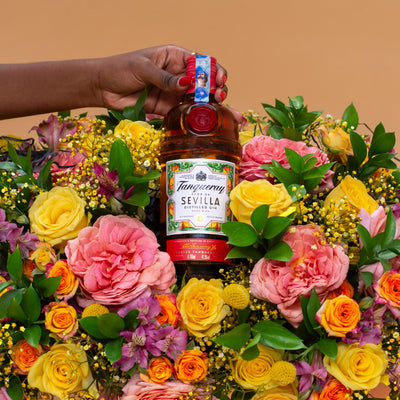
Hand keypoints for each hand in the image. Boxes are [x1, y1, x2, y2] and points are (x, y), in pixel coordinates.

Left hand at [95, 45, 228, 115]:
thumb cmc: (120, 69)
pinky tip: (208, 122)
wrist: (103, 87)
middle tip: (221, 97)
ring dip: (211, 106)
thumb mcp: (143, 68)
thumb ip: (165, 78)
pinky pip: (185, 113)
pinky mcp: (167, 108)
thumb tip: (186, 83)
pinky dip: (196, 118)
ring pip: (198, 99)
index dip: (213, 71)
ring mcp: (174, 93)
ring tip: (223, 113)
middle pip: (204, 82)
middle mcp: (178, 75)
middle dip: (216, 89)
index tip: (219, 80)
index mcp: (174, 57)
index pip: (201, 63)